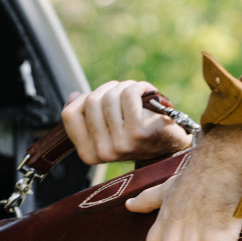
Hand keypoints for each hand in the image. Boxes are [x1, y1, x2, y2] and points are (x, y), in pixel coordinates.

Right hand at [61, 80, 192, 164]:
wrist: (171, 144)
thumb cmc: (138, 133)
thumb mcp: (107, 128)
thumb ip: (88, 116)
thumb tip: (73, 97)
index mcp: (89, 153)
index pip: (69, 114)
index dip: (84, 99)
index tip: (101, 100)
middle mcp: (102, 152)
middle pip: (91, 101)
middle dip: (108, 90)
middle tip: (124, 95)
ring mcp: (121, 143)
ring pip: (110, 96)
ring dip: (125, 87)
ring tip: (137, 96)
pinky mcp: (139, 131)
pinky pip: (129, 94)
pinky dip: (140, 87)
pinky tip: (148, 93)